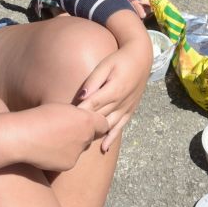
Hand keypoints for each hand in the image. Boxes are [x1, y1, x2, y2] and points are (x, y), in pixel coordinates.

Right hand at [13, 103, 109, 171]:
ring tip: (50, 139)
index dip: (97, 124)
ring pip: (78, 149)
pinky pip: (68, 159)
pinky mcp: (68, 165)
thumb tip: (84, 121)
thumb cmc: (39, 117)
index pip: (104, 124)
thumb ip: (77, 116)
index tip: (89, 123)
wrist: (22, 136)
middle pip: (90, 137)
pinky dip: (60, 156)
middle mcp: (86, 137)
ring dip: (69, 146)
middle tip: (64, 130)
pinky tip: (46, 150)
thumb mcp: (62, 109)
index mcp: (86, 120)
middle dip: (81, 135)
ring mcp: (78, 153)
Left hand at [76, 31, 150, 151]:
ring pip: (109, 125)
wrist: (141, 58)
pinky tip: (104, 148)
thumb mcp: (105, 65)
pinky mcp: (130, 110)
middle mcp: (121, 102)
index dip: (79, 113)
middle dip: (84, 125)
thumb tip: (82, 96)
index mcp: (114, 90)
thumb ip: (93, 81)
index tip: (66, 121)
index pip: (92, 105)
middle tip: (68, 134)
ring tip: (81, 142)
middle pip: (99, 117)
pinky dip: (112, 137)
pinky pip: (121, 127)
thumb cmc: (120, 59)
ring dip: (96, 133)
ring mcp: (126, 108)